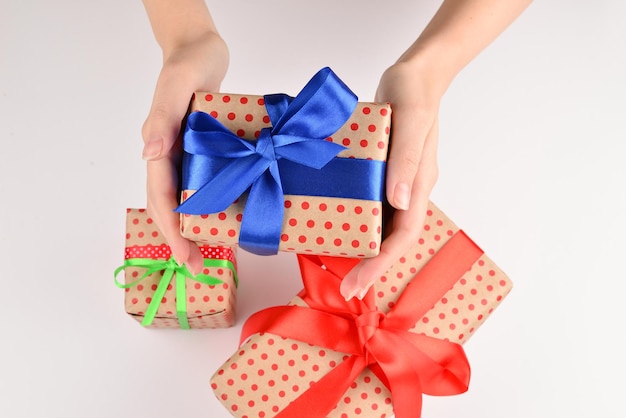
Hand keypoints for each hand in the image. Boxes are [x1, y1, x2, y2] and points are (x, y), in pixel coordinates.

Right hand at [142, 32, 228, 274]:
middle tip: (197, 268)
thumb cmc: (189, 63)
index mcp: (160, 146)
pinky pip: (204, 183)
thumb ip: (161, 119)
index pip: (161, 197)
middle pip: (170, 206)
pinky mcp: (204, 151)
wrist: (202, 49)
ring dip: (195, 228)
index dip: (170, 229)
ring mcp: (187, 155)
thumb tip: (148, 155)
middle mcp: (170, 156)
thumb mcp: (176, 86)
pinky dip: (212, 205)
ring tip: (211, 255)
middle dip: (181, 240)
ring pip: (185, 199)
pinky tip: (228, 218)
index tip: (183, 256)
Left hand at [340, 61, 440, 299]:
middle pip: (392, 238)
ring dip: (363, 250)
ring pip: (380, 226)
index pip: (403, 235)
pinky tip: (335, 227)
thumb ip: (406, 161)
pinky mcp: (380, 171)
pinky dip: (355, 222)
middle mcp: (407, 189)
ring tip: (340, 269)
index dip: (382, 264)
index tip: (358, 284)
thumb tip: (400, 203)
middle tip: (346, 290)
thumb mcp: (411, 122)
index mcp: (419, 184)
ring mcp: (393, 182)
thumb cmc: (414, 94)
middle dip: (371, 266)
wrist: (414, 74)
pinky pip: (368, 204)